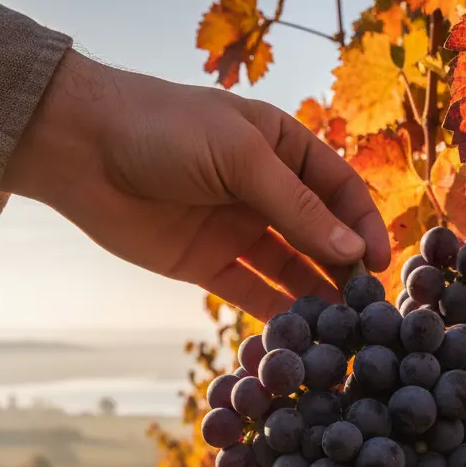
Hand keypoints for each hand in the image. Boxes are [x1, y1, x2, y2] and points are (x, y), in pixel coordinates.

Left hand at [3, 50, 390, 319]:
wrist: (85, 151)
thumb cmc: (166, 132)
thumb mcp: (241, 160)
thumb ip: (298, 208)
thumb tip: (350, 251)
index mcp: (283, 148)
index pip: (340, 190)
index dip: (363, 226)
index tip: (380, 265)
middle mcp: (267, 190)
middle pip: (320, 235)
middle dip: (344, 269)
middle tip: (366, 308)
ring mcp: (239, 229)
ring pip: (290, 269)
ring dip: (315, 296)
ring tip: (339, 329)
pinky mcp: (209, 264)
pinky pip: (252, 292)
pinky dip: (275, 313)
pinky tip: (297, 335)